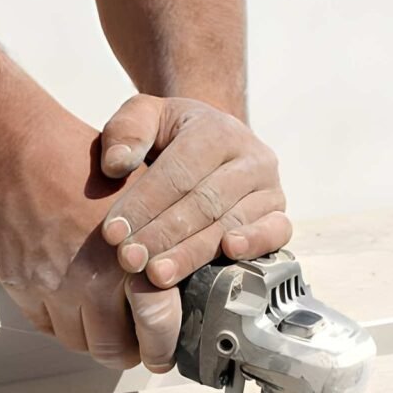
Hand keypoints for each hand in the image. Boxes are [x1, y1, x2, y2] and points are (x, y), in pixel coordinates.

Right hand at [0, 116, 180, 372]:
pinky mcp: (20, 287)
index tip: (165, 354)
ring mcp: (50, 287)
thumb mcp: (139, 195)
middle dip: (128, 353)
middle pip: (112, 349)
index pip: (156, 326)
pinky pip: (44, 325)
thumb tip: (185, 280)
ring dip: (92, 336)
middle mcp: (87, 280)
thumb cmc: (80, 164)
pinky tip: (69, 299)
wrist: (14, 151)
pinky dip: (60, 320)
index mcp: (127, 257)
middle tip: (136, 346)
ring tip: (102, 317)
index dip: (163, 348)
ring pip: (77, 342)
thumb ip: (162, 241)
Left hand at [99, 95, 290, 288]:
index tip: (113, 233)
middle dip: (161, 235)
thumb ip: (125, 131)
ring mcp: (269, 188)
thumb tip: (116, 163)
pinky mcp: (278, 216)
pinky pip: (274, 232)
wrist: (213, 145)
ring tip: (158, 274)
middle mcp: (251, 158)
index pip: (178, 172)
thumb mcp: (144, 117)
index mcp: (216, 130)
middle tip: (130, 260)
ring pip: (230, 224)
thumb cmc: (170, 136)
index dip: (144, 204)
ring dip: (191, 253)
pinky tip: (228, 254)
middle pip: (203, 203)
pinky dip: (254, 244)